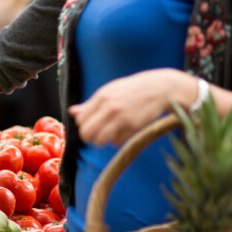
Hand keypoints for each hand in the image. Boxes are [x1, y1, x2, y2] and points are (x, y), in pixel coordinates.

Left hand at [68, 69, 193, 145]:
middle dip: (89, 137)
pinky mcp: (134, 126)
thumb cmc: (131, 90)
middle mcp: (110, 107)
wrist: (160, 88)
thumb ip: (90, 104)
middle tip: (95, 135)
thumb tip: (71, 112)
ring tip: (107, 136)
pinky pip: (116, 142)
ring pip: (100, 141)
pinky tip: (121, 132)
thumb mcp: (109, 91)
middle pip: (86, 133)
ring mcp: (122, 118)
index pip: (80, 120)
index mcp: (102, 97)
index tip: (89, 125)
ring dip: (101, 141)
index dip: (82, 126)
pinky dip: (116, 140)